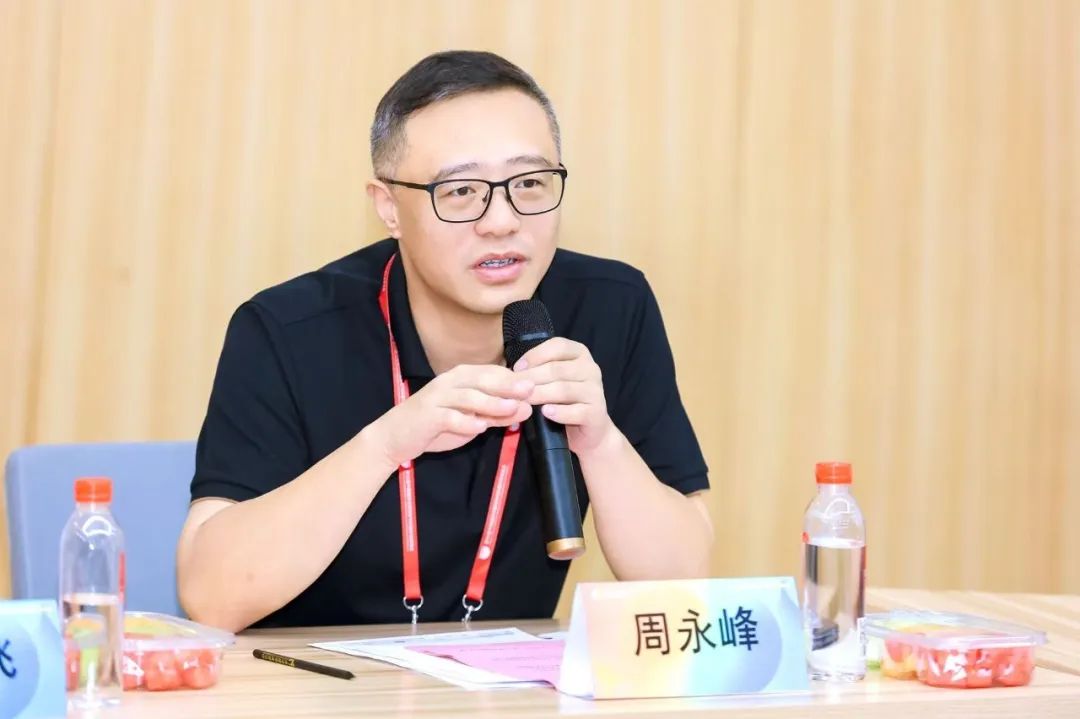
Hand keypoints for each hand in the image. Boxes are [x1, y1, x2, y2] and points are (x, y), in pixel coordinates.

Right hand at [368, 365, 533, 466]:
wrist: (395, 436)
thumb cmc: (435, 425)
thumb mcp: (470, 420)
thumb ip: (496, 414)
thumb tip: (526, 409)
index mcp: (460, 378)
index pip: (491, 373)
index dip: (514, 379)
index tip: (538, 385)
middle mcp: (449, 383)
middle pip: (482, 380)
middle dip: (508, 385)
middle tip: (531, 390)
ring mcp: (437, 398)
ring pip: (468, 397)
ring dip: (491, 402)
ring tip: (511, 408)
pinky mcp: (427, 416)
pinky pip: (448, 417)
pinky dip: (465, 422)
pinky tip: (480, 427)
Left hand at [513, 338, 617, 455]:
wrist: (587, 431)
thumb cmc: (564, 401)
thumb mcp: (552, 380)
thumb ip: (538, 370)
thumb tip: (514, 371)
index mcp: (579, 353)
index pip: (558, 346)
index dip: (535, 355)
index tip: (516, 369)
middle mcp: (590, 368)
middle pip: (557, 369)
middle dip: (532, 378)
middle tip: (513, 389)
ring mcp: (596, 391)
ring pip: (564, 390)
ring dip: (540, 395)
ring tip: (524, 401)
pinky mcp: (596, 413)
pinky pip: (576, 411)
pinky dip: (559, 412)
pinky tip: (545, 413)